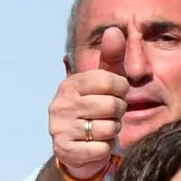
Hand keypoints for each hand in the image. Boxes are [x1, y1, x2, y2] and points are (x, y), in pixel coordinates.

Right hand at [49, 25, 128, 180]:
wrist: (77, 148)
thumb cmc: (95, 109)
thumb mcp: (104, 82)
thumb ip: (111, 57)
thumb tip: (114, 30)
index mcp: (70, 84)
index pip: (111, 81)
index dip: (121, 90)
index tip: (115, 95)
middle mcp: (60, 105)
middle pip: (112, 106)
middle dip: (118, 113)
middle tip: (109, 115)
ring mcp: (59, 128)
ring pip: (108, 128)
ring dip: (111, 131)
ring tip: (101, 129)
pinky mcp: (64, 150)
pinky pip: (100, 148)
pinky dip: (104, 148)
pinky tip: (95, 144)